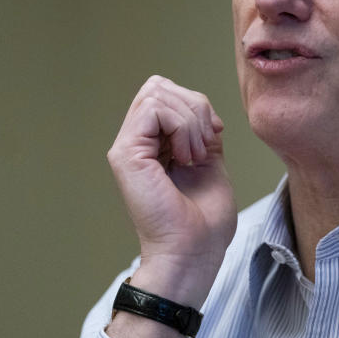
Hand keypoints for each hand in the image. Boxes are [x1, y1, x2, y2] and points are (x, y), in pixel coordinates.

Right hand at [106, 75, 236, 306]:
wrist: (194, 251)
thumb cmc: (204, 221)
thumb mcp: (210, 163)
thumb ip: (202, 133)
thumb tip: (201, 108)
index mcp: (153, 145)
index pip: (167, 92)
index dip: (196, 104)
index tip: (212, 137)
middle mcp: (135, 143)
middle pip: (160, 86)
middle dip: (195, 108)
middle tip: (203, 149)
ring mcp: (127, 148)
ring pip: (157, 93)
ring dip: (190, 121)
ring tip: (194, 157)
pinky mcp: (126, 155)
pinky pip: (154, 109)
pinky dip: (181, 126)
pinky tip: (186, 157)